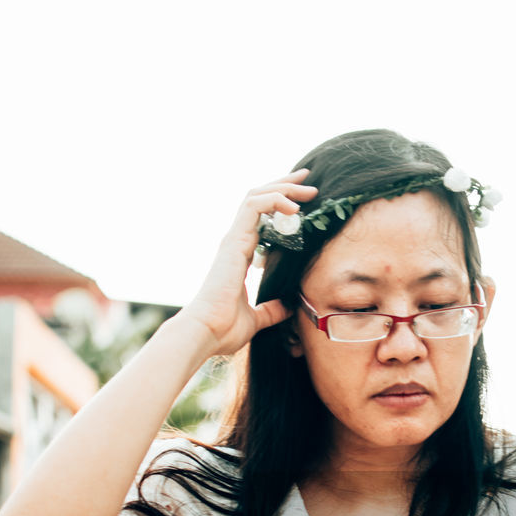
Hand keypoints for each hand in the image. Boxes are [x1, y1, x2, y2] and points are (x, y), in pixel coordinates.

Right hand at [181, 169, 317, 355]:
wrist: (206, 333)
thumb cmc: (223, 328)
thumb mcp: (256, 319)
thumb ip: (271, 311)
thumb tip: (288, 308)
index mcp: (240, 255)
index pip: (260, 219)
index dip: (280, 204)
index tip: (304, 200)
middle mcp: (235, 242)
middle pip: (259, 200)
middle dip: (285, 187)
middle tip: (309, 182)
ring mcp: (233, 239)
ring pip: (256, 196)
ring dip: (283, 188)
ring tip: (307, 190)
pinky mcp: (233, 241)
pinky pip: (254, 206)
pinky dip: (274, 200)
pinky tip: (293, 207)